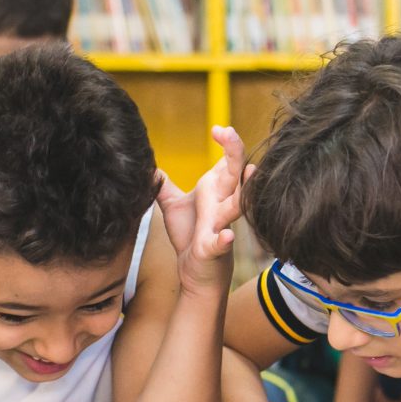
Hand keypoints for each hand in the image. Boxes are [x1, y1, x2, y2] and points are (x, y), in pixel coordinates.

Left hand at [155, 126, 248, 296]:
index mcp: (216, 191)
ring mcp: (221, 225)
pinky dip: (224, 239)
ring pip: (237, 205)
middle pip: (236, 174)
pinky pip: (221, 242)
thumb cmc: (190, 237)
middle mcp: (223, 204)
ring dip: (243, 192)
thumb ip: (164, 185)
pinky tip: (226, 235)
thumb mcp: (173, 206)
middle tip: (229, 133)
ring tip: (250, 172)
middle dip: (234, 153)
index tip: (217, 129)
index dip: (228, 142)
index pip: (229, 161)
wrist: (196, 273)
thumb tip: (150, 166)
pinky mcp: (213, 248)